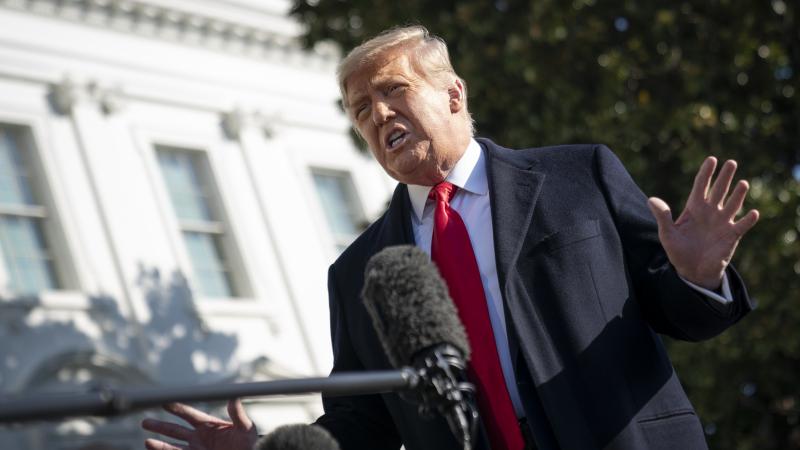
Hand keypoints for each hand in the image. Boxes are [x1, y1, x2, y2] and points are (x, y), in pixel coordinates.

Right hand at [141, 399, 257, 449]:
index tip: (164, 401)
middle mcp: (199, 437)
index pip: (189, 414)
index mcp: (209, 425)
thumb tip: (234, 396)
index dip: (177, 408)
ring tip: (147, 441)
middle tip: (144, 421)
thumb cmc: (250, 443)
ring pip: (172, 446)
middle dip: (160, 425)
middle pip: (175, 430)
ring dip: (159, 444)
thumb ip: (237, 414)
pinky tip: (154, 449)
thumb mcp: (245, 428)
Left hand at [647, 156, 758, 289]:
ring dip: (738, 195)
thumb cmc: (678, 250)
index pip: (701, 186)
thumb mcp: (667, 234)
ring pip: (733, 204)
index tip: (711, 159)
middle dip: (725, 177)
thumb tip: (651, 199)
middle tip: (731, 162)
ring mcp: (722, 223)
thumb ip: (662, 216)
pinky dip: (748, 220)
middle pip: (719, 190)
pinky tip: (753, 213)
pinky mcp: (732, 236)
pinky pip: (742, 226)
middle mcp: (710, 212)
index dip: (706, 173)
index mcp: (694, 208)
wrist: (692, 271)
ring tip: (743, 183)